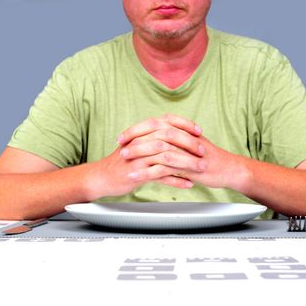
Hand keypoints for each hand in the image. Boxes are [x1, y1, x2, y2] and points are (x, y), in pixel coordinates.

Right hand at [86, 114, 205, 198]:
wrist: (102, 177)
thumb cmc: (121, 162)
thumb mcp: (137, 144)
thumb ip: (152, 137)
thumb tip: (171, 132)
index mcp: (141, 132)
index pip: (166, 122)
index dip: (184, 125)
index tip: (199, 131)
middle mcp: (140, 142)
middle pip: (169, 138)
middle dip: (189, 144)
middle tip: (203, 151)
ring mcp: (139, 158)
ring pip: (168, 157)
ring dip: (187, 163)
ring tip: (201, 169)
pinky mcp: (137, 174)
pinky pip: (161, 176)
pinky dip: (177, 180)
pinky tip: (188, 183)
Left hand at [118, 113, 244, 190]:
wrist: (229, 169)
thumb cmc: (209, 159)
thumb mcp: (191, 145)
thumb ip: (175, 140)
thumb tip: (156, 138)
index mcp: (183, 129)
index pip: (155, 123)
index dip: (137, 128)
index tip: (123, 135)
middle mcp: (184, 137)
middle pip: (154, 132)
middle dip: (134, 138)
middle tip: (120, 145)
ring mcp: (187, 151)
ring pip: (158, 148)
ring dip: (139, 154)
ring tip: (125, 160)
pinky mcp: (188, 167)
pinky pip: (165, 168)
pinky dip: (148, 172)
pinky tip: (137, 177)